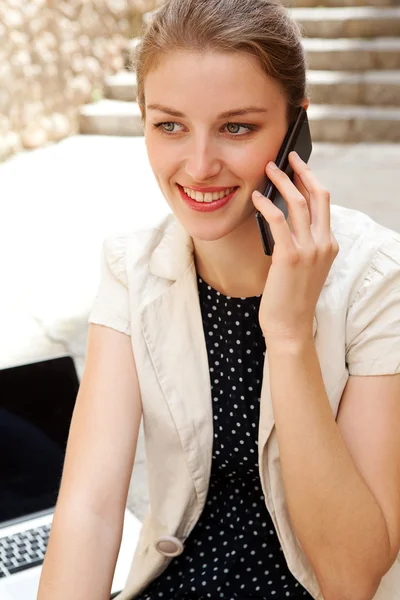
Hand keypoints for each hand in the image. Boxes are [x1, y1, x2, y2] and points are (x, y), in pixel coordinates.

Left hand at [252, 151, 338, 342]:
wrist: (290, 325)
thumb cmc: (291, 296)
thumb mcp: (304, 266)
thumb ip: (301, 242)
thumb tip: (282, 214)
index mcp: (329, 244)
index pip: (323, 202)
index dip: (310, 180)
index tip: (298, 165)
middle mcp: (324, 243)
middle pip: (317, 195)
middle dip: (301, 170)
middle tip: (287, 155)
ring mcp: (309, 250)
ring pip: (298, 203)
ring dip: (281, 182)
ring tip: (267, 169)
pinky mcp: (290, 257)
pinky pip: (277, 221)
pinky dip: (266, 205)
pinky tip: (256, 198)